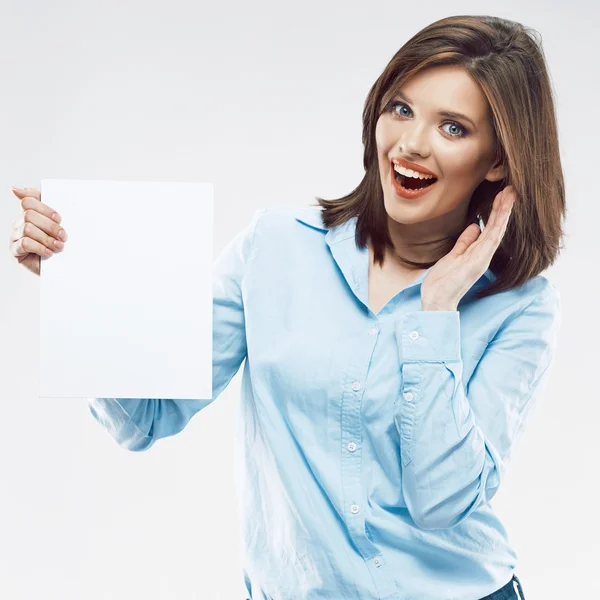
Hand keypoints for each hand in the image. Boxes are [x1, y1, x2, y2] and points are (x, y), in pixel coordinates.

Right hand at [8, 186, 67, 275]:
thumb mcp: (57, 224)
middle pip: (28, 215)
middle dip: (50, 225)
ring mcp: (15, 237)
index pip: (28, 201)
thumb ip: (45, 206)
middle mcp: (18, 223)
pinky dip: (40, 247)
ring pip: (27, 228)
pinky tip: (49, 252)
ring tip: (59, 246)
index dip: (45, 208)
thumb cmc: (58, 244)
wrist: (60, 268)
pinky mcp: (15, 251)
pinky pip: (24, 243)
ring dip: (47, 238)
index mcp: (28, 213)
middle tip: (63, 236)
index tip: (59, 218)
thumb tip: (16, 189)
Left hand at [421, 186, 515, 310]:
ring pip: (497, 229)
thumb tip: (475, 226)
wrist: (437, 301)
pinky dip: (499, 223)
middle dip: (503, 207)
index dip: (495, 212)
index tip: (501, 194)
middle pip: (496, 227)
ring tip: (511, 193)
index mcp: (476, 253)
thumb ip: (464, 242)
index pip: (488, 228)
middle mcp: (482, 254)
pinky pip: (492, 238)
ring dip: (504, 211)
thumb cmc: (442, 283)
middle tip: (511, 188)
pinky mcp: (479, 261)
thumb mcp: (452, 256)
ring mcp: (482, 257)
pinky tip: (504, 209)